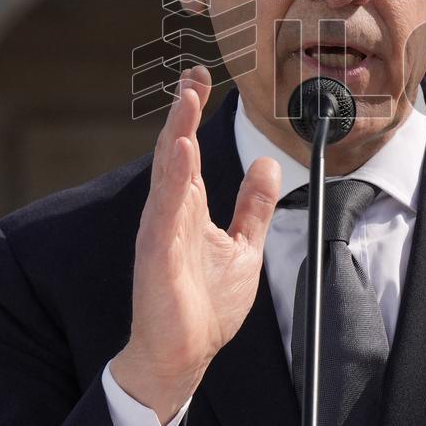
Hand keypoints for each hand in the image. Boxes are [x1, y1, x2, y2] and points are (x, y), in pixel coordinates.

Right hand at [111, 65, 281, 422]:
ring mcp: (163, 228)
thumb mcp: (243, 244)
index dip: (194, 113)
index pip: (191, 149)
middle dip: (184, 110)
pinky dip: (173, 175)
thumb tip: (266, 164)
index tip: (201, 78)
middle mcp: (172, 210)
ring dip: (178, 131)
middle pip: (176, 149)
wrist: (185, 352)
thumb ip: (253, 205)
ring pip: (169, 170)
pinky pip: (166, 207)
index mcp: (188, 206)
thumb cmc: (206, 304)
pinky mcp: (159, 251)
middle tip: (193, 73)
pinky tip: (180, 147)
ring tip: (187, 97)